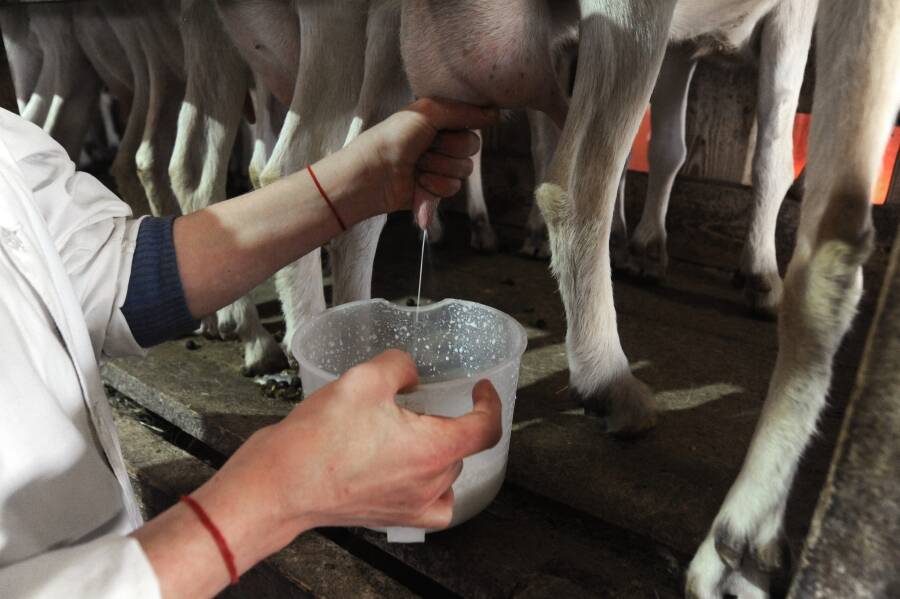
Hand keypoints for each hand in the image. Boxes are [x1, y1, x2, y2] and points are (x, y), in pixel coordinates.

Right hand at [196, 349, 502, 564]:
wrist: (280, 484)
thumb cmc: (320, 439)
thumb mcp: (364, 379)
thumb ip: (400, 366)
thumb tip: (409, 373)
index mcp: (434, 450)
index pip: (486, 428)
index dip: (490, 402)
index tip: (481, 389)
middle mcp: (430, 484)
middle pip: (460, 449)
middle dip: (447, 421)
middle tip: (418, 403)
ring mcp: (411, 506)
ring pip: (444, 474)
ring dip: (436, 451)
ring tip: (406, 432)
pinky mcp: (391, 517)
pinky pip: (430, 505)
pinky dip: (431, 488)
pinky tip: (415, 474)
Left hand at [349, 98, 498, 227]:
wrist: (374, 173)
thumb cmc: (394, 138)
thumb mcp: (428, 112)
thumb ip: (463, 111)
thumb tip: (495, 113)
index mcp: (439, 120)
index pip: (471, 123)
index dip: (459, 128)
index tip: (442, 129)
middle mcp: (440, 142)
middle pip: (471, 148)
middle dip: (448, 150)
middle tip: (425, 149)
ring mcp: (438, 167)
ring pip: (463, 170)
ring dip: (439, 169)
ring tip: (417, 167)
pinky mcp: (433, 190)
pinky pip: (452, 189)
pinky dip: (435, 188)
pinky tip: (418, 185)